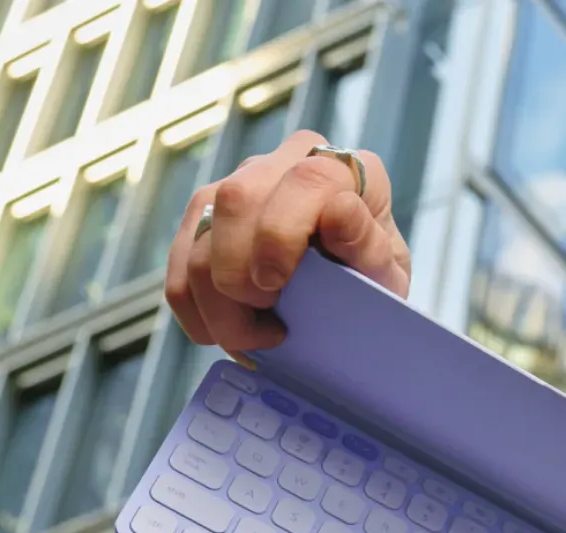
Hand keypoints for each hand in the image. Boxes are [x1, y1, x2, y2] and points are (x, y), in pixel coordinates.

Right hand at [164, 129, 411, 366]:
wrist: (350, 291)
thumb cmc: (371, 280)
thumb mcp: (387, 274)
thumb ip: (369, 247)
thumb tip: (337, 213)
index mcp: (342, 169)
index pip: (306, 178)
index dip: (282, 232)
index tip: (276, 283)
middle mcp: (284, 162)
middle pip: (236, 201)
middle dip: (239, 273)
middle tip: (268, 321)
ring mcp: (236, 185)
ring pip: (199, 234)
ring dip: (218, 303)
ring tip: (258, 337)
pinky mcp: (203, 219)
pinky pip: (178, 267)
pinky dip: (196, 312)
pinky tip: (230, 334)